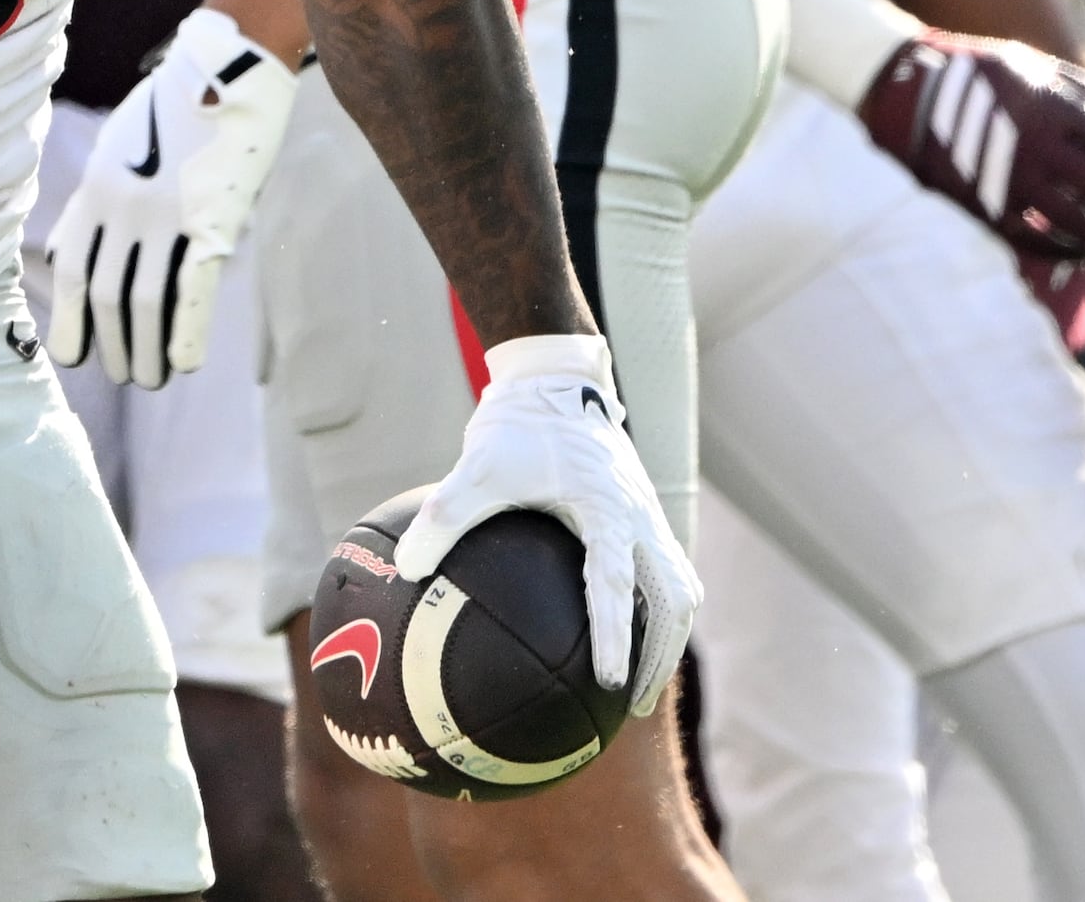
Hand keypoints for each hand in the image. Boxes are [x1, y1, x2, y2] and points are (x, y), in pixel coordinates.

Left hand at [48, 7, 297, 387]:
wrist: (228, 61)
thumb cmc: (178, 104)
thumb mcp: (120, 143)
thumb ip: (101, 196)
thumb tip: (76, 247)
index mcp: (97, 185)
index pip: (72, 267)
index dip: (70, 316)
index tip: (74, 352)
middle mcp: (121, 203)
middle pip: (104, 293)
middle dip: (113, 344)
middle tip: (126, 375)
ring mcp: (164, 212)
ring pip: (141, 299)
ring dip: (145, 349)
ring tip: (152, 378)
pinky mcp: (212, 218)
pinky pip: (193, 287)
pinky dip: (186, 331)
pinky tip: (185, 363)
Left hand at [394, 332, 696, 715]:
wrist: (555, 379)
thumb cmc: (518, 425)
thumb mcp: (476, 468)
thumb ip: (445, 517)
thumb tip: (404, 567)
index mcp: (607, 508)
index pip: (616, 584)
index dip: (616, 636)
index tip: (610, 683)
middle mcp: (640, 516)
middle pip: (673, 599)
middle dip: (660, 655)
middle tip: (635, 704)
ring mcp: (648, 515)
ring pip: (680, 588)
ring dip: (668, 636)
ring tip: (642, 684)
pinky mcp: (643, 514)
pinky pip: (665, 571)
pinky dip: (658, 608)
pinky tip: (626, 634)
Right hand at [859, 31, 1084, 262]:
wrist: (912, 91)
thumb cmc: (983, 76)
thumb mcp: (1037, 67)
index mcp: (1057, 108)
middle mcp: (1041, 145)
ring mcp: (1012, 178)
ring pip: (1075, 223)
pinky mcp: (985, 204)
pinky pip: (1032, 238)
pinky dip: (1060, 252)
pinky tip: (1076, 255)